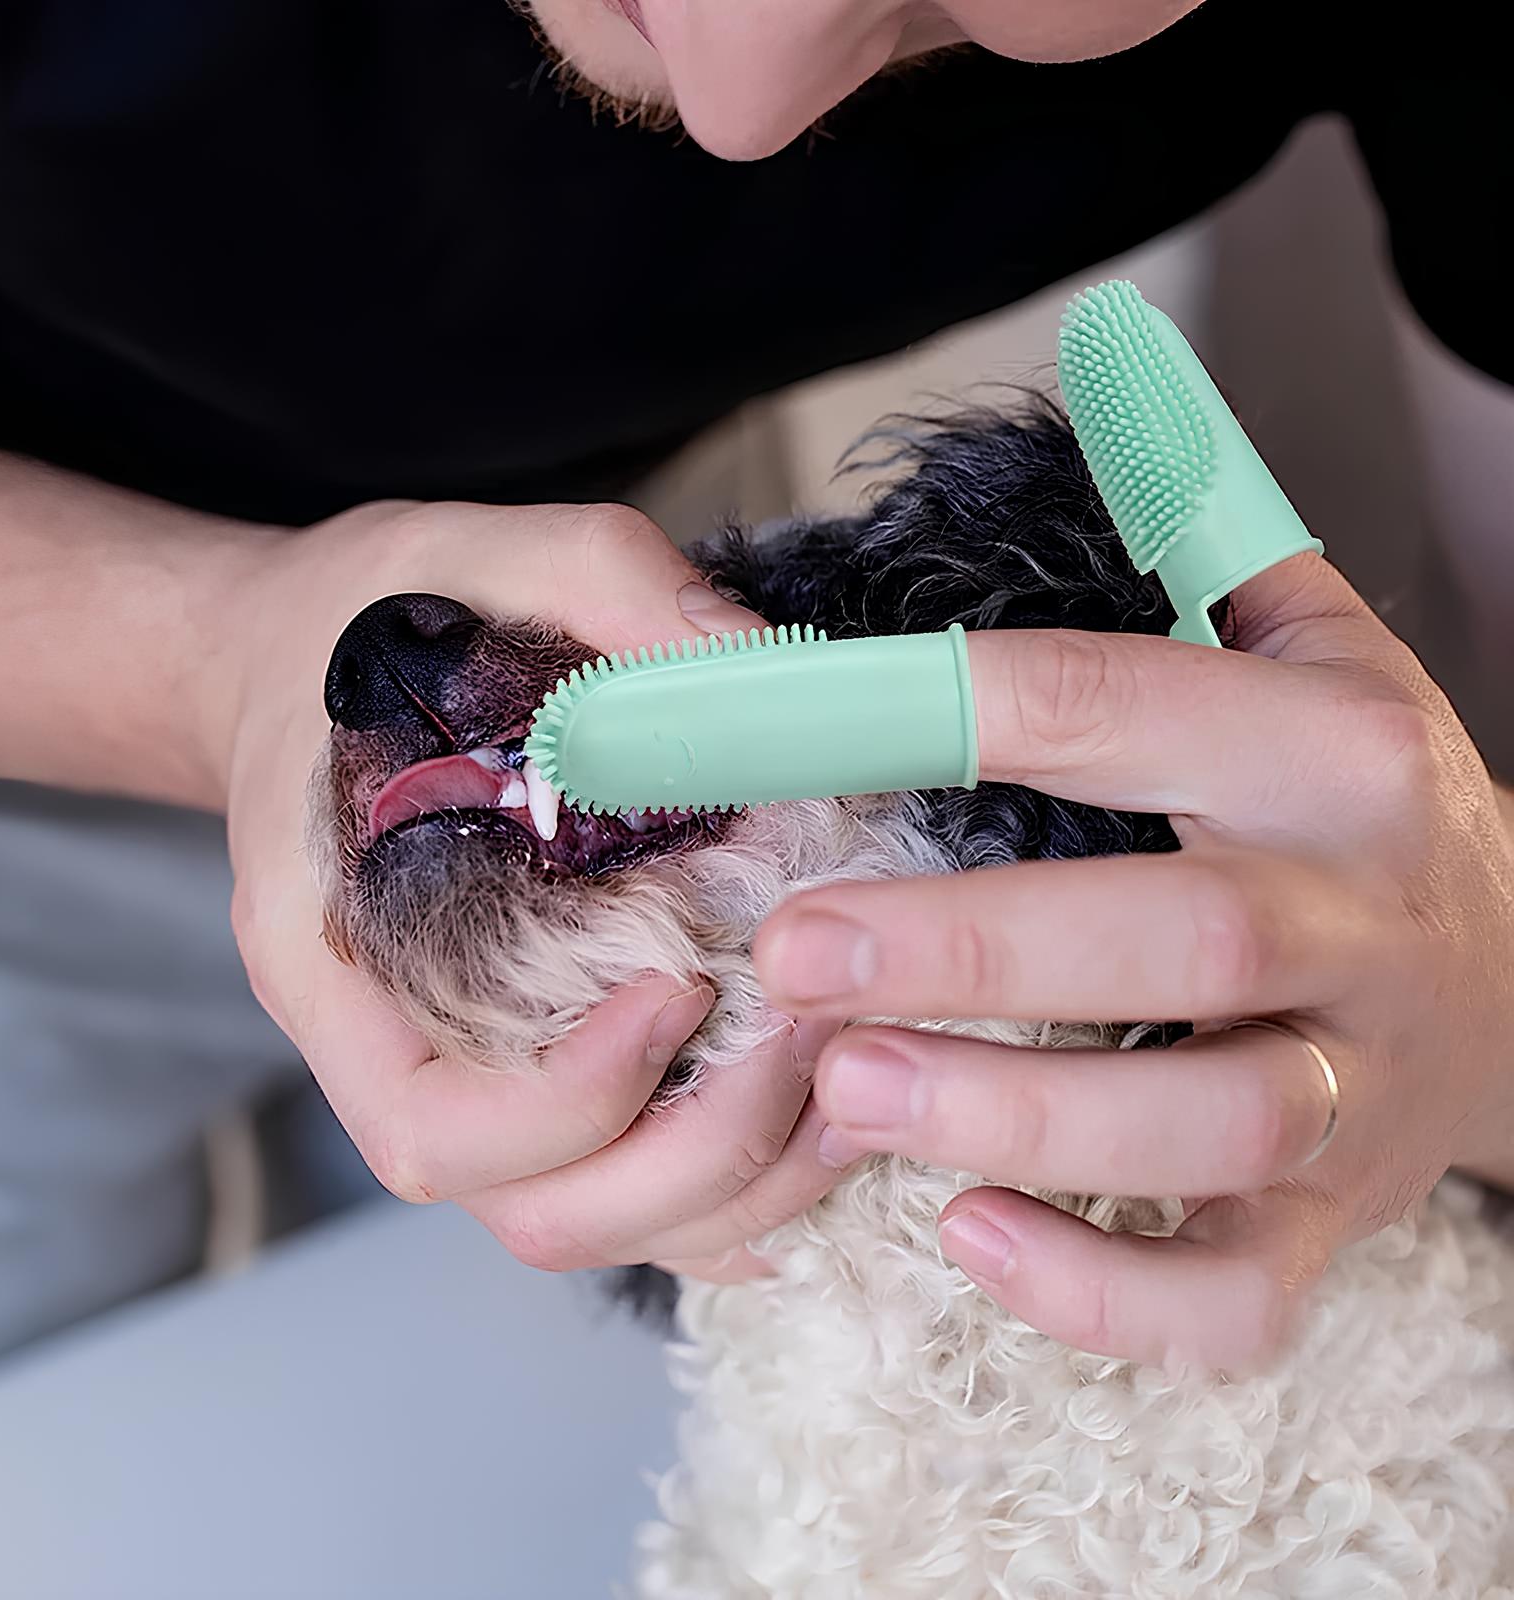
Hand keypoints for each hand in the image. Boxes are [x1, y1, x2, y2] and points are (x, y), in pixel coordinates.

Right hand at [224, 498, 839, 1277]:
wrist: (303, 663)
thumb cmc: (373, 625)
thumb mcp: (482, 555)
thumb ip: (613, 589)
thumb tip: (769, 668)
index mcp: (337, 962)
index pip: (435, 1128)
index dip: (577, 1095)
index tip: (682, 980)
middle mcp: (397, 1053)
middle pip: (536, 1211)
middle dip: (696, 1153)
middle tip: (806, 1033)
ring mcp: (471, 1076)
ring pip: (601, 1224)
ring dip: (741, 1183)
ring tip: (845, 1075)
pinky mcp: (537, 1069)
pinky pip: (635, 1191)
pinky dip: (737, 1191)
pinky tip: (820, 1127)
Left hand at [755, 554, 1513, 1370]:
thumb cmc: (1356, 816)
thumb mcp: (1320, 652)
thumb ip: (1210, 533)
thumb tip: (1115, 375)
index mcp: (1330, 758)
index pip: (1107, 707)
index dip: (924, 709)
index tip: (756, 732)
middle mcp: (1358, 922)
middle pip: (1175, 936)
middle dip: (975, 952)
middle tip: (793, 957)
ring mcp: (1354, 1090)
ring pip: (1209, 1125)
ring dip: (1022, 1116)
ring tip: (852, 1094)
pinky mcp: (1329, 1223)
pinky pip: (1235, 1297)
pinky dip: (1105, 1292)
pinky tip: (967, 1236)